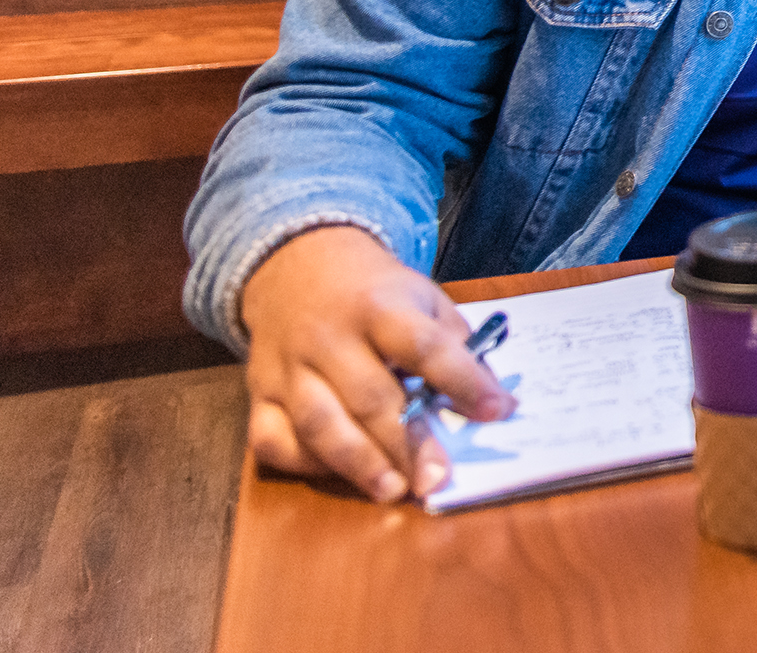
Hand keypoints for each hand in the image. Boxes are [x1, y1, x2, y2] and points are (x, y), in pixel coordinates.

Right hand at [236, 225, 514, 502]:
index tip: (497, 411)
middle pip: (368, 395)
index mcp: (379, 306)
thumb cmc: (374, 293)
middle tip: (437, 478)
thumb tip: (489, 400)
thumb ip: (454, 344)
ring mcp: (288, 368)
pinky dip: (305, 463)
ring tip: (393, 490)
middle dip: (406, 443)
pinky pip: (272, 438)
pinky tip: (341, 474)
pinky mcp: (258, 393)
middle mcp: (328, 337)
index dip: (462, 381)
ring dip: (358, 463)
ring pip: (317, 423)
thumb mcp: (422, 297)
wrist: (295, 266)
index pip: (423, 346)